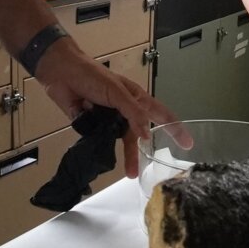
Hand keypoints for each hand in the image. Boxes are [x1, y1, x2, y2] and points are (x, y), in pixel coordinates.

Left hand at [32, 35, 179, 177]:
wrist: (60, 73)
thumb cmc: (92, 76)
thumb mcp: (117, 92)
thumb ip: (132, 113)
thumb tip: (147, 135)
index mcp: (135, 98)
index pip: (161, 114)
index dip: (175, 128)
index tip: (188, 144)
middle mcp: (125, 110)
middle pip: (140, 134)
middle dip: (144, 152)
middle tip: (148, 170)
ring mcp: (108, 118)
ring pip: (121, 140)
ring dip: (126, 155)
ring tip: (129, 174)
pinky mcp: (92, 125)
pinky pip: (103, 141)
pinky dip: (105, 149)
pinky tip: (107, 160)